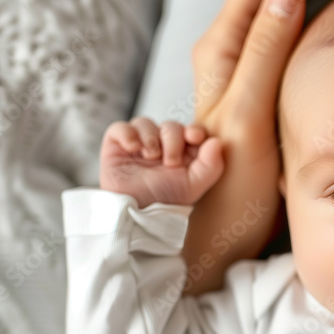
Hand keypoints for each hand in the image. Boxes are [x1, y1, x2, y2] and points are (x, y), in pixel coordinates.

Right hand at [99, 118, 223, 208]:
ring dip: (150, 137)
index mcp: (183, 151)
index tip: (194, 137)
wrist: (137, 212)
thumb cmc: (166, 199)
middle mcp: (161, 144)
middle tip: (170, 162)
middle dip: (172, 140)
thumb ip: (211, 165)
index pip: (191, 130)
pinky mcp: (116, 145)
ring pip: (145, 122)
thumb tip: (217, 142)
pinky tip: (133, 148)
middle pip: (170, 125)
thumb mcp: (194, 185)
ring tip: (150, 156)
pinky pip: (120, 128)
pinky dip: (128, 134)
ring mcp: (139, 143)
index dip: (194, 130)